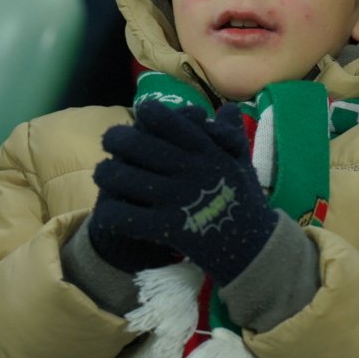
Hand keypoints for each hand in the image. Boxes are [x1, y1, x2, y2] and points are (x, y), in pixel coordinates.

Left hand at [94, 101, 274, 284]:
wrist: (254, 249)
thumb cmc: (245, 201)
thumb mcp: (243, 162)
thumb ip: (231, 134)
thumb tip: (228, 107)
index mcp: (206, 150)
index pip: (167, 120)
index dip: (148, 113)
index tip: (140, 114)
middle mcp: (189, 169)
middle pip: (136, 144)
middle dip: (116, 138)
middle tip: (108, 140)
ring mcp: (177, 199)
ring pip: (123, 178)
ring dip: (107, 174)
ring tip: (103, 174)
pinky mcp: (167, 228)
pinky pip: (125, 217)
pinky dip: (111, 212)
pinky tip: (109, 211)